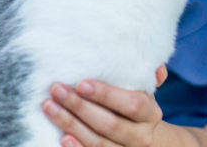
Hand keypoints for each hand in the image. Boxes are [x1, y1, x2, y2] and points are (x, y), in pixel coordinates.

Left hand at [43, 66, 167, 146]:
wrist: (142, 139)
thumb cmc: (135, 107)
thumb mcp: (144, 92)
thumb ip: (148, 78)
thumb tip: (157, 68)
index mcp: (150, 114)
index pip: (131, 104)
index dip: (106, 95)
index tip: (81, 83)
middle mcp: (141, 137)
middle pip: (110, 124)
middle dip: (80, 107)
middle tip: (57, 90)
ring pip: (97, 143)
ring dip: (71, 124)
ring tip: (49, 106)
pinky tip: (62, 137)